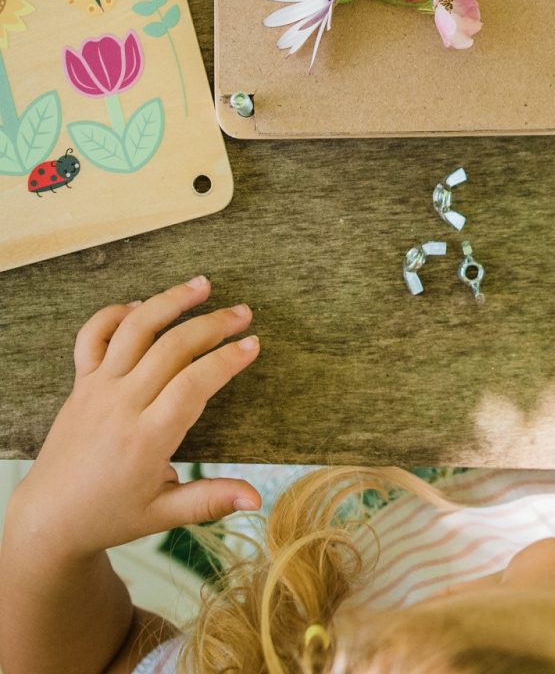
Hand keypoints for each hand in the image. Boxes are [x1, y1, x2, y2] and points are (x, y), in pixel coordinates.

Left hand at [9, 277, 261, 560]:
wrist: (48, 518)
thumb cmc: (109, 516)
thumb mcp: (163, 515)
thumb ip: (210, 501)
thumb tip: (256, 500)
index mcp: (145, 440)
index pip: (193, 385)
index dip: (226, 360)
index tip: (253, 344)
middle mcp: (120, 406)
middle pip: (171, 348)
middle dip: (212, 324)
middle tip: (243, 313)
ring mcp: (97, 390)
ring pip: (135, 330)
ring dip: (170, 301)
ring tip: (202, 285)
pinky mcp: (81, 384)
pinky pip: (92, 336)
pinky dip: (116, 313)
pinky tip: (144, 305)